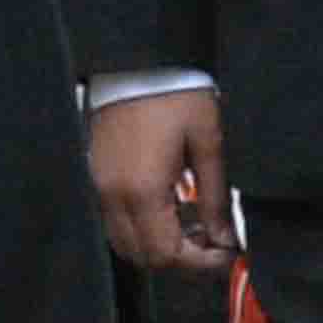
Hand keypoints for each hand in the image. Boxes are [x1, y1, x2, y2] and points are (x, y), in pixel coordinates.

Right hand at [86, 88, 234, 274]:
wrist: (137, 57)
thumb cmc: (175, 92)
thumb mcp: (207, 141)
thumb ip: (215, 197)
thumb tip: (224, 238)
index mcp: (141, 190)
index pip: (166, 255)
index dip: (200, 264)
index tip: (227, 254)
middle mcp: (113, 196)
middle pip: (143, 258)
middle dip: (181, 260)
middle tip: (214, 242)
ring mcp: (99, 188)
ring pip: (126, 244)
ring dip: (160, 246)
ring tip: (195, 225)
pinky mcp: (96, 176)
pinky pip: (116, 222)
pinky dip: (144, 228)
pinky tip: (171, 207)